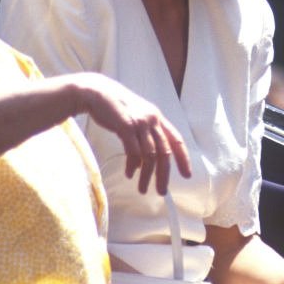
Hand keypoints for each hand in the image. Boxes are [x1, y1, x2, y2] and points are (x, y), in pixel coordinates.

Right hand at [70, 72, 190, 193]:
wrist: (96, 92)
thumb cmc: (114, 107)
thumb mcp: (135, 117)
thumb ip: (143, 137)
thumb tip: (143, 164)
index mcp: (157, 117)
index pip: (176, 140)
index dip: (184, 158)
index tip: (187, 174)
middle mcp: (152, 119)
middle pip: (165, 152)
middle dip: (164, 175)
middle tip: (162, 191)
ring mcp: (140, 122)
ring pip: (150, 156)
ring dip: (147, 175)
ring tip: (143, 188)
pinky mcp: (126, 126)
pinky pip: (134, 152)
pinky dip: (133, 166)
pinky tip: (130, 173)